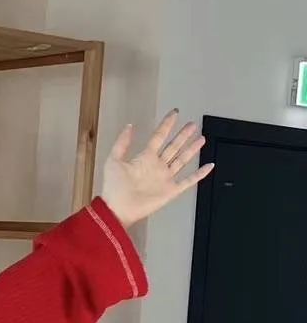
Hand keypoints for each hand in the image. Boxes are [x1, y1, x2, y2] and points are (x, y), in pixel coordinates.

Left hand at [99, 111, 213, 228]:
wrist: (118, 209)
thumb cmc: (113, 187)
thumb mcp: (114, 160)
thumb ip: (122, 143)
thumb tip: (129, 126)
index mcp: (145, 158)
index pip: (159, 136)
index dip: (167, 124)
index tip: (174, 114)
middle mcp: (157, 166)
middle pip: (174, 146)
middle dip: (183, 135)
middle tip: (193, 124)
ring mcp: (165, 178)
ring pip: (182, 160)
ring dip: (192, 149)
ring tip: (201, 138)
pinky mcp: (170, 190)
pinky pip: (188, 181)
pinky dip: (200, 174)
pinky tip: (208, 166)